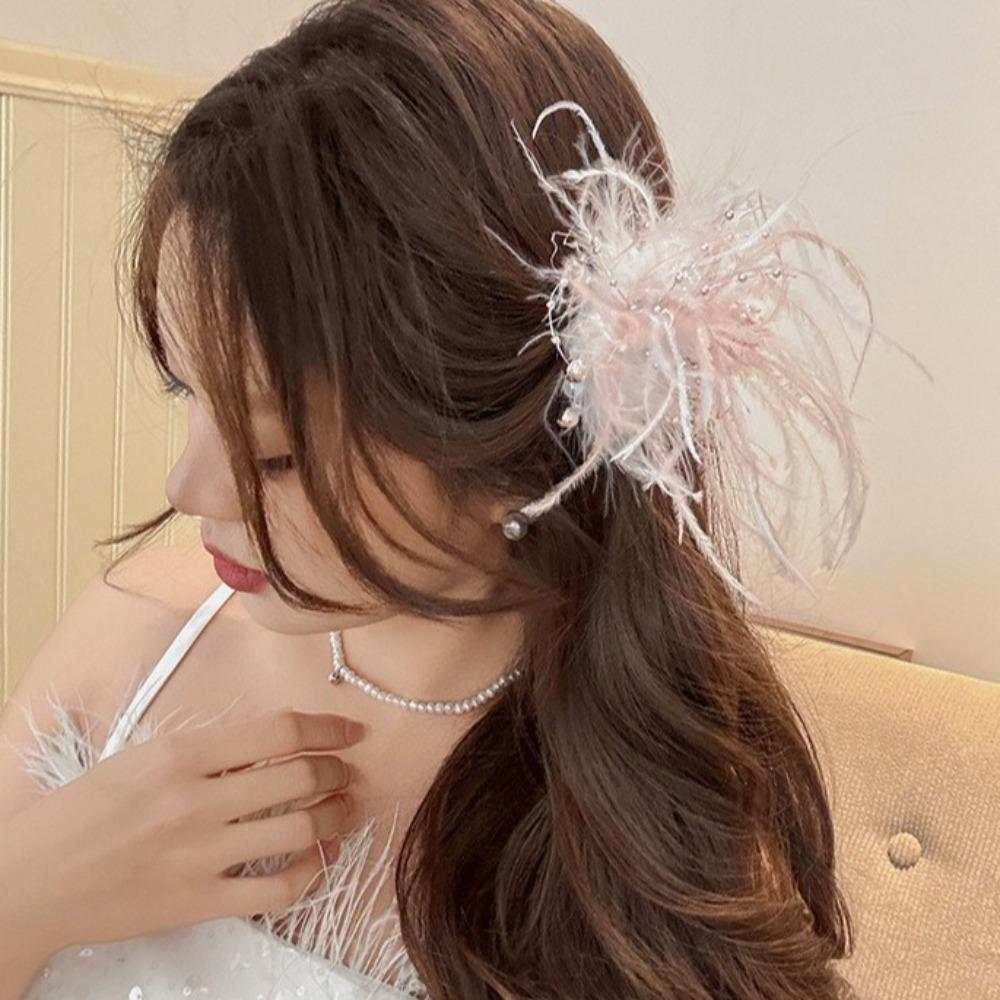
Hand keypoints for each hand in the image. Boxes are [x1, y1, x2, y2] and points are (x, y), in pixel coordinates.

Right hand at [2, 707, 365, 954]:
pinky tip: (318, 858)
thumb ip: (209, 752)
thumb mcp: (143, 759)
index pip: (279, 731)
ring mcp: (199, 855)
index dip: (327, 728)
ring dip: (336, 817)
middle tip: (346, 772)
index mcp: (179, 755)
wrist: (31, 882)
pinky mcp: (198, 902)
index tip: (350, 731)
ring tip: (344, 809)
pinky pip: (277, 888)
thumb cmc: (84, 813)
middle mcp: (195, 801)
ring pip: (299, 829)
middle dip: (337, 772)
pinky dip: (310, 871)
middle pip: (299, 777)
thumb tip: (275, 745)